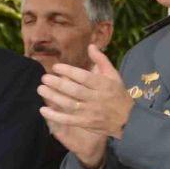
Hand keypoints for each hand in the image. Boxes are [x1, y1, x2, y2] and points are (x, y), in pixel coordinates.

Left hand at [38, 45, 126, 168]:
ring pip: (69, 104)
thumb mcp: (114, 76)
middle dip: (57, 84)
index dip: (69, 71)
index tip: (56, 67)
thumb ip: (101, 60)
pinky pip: (68, 120)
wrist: (128, 119)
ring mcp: (91, 112)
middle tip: (44, 78)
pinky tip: (43, 110)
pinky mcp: (86, 123)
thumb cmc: (118, 94)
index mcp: (104, 85)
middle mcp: (97, 98)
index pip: (84, 77)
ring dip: (53, 97)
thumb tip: (90, 46)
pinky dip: (55, 116)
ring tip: (41, 89)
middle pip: (74, 90)